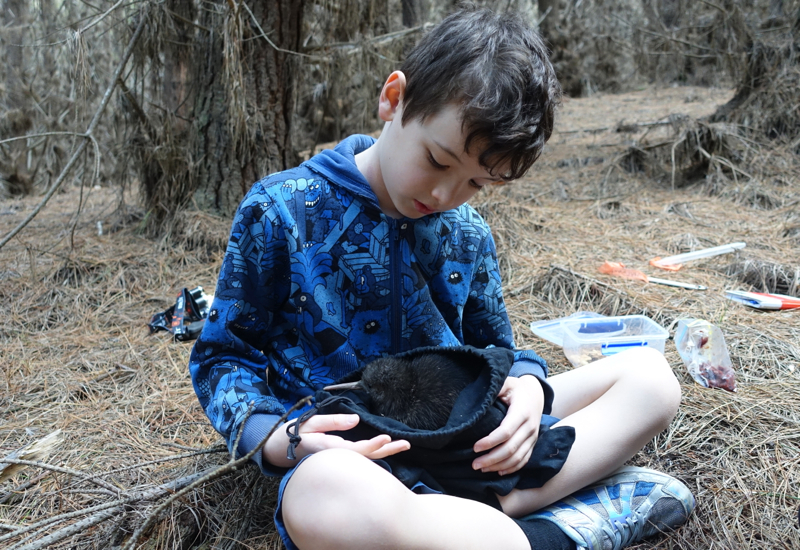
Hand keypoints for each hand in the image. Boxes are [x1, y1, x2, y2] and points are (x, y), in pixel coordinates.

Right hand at [263, 413, 409, 467]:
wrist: (277, 451)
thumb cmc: (292, 434)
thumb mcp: (309, 422)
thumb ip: (333, 422)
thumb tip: (356, 420)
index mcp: (329, 450)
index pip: (356, 450)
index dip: (372, 445)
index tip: (387, 437)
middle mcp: (336, 459)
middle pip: (366, 458)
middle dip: (387, 451)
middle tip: (407, 444)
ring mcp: (338, 461)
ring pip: (365, 460)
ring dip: (384, 453)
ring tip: (403, 446)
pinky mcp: (338, 459)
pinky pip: (359, 460)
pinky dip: (374, 454)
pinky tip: (386, 451)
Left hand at [472, 375, 544, 475]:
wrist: (536, 393)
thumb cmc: (516, 388)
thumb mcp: (506, 382)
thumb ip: (495, 388)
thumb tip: (480, 396)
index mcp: (522, 412)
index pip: (505, 431)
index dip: (490, 442)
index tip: (474, 447)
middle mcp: (530, 427)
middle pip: (511, 448)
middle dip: (491, 459)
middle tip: (474, 464)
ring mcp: (533, 437)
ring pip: (517, 457)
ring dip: (499, 466)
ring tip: (482, 469)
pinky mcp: (533, 443)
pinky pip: (524, 460)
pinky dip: (512, 468)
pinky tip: (499, 472)